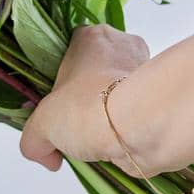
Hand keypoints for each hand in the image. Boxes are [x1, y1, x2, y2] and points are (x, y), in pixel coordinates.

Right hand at [18, 25, 152, 173]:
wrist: (137, 128)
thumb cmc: (87, 109)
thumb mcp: (41, 126)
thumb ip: (33, 140)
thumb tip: (46, 156)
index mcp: (91, 36)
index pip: (70, 53)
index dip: (59, 83)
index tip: (54, 109)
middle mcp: (121, 45)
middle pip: (95, 75)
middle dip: (83, 102)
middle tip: (72, 128)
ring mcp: (144, 70)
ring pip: (116, 95)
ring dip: (104, 117)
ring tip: (94, 141)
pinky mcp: (160, 96)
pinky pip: (134, 112)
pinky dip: (124, 129)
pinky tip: (114, 146)